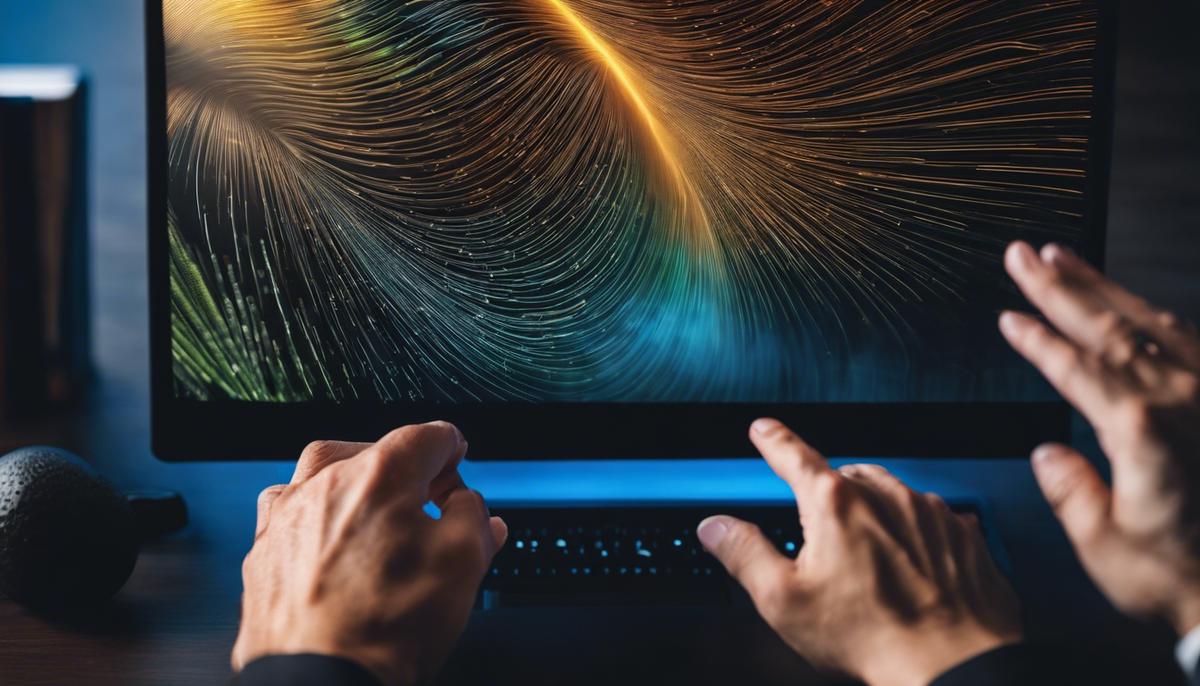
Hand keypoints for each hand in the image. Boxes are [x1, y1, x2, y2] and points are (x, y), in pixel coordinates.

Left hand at [231, 422, 506, 684]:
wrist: (320, 683)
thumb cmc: (384, 628)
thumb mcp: (464, 564)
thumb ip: (473, 519)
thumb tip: (469, 507)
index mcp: (379, 476)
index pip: (426, 436)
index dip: (451, 447)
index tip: (456, 460)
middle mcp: (325, 485)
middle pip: (374, 451)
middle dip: (406, 468)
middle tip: (428, 495)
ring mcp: (286, 518)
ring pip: (322, 474)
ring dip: (354, 482)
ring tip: (376, 510)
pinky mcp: (262, 553)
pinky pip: (291, 514)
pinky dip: (316, 517)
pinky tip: (331, 539)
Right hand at [699, 419, 1020, 685]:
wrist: (953, 666)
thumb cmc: (873, 636)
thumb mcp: (783, 600)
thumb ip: (744, 554)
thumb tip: (717, 528)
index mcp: (836, 504)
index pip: (794, 456)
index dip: (774, 441)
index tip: (765, 430)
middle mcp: (887, 496)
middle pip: (846, 477)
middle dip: (830, 492)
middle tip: (822, 532)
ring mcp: (930, 513)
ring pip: (891, 495)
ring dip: (875, 511)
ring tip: (868, 559)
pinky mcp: (963, 536)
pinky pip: (932, 520)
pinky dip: (915, 534)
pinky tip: (909, 569)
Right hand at [1001, 240, 1199, 634]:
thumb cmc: (1184, 578)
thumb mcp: (1105, 546)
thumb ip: (1071, 491)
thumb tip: (1049, 456)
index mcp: (1142, 431)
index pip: (1075, 367)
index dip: (1037, 338)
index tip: (1009, 317)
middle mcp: (1182, 401)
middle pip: (1108, 326)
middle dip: (1059, 285)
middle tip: (1023, 255)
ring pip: (1148, 322)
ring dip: (1101, 287)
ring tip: (1064, 258)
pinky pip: (1184, 339)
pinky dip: (1148, 313)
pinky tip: (1130, 304)